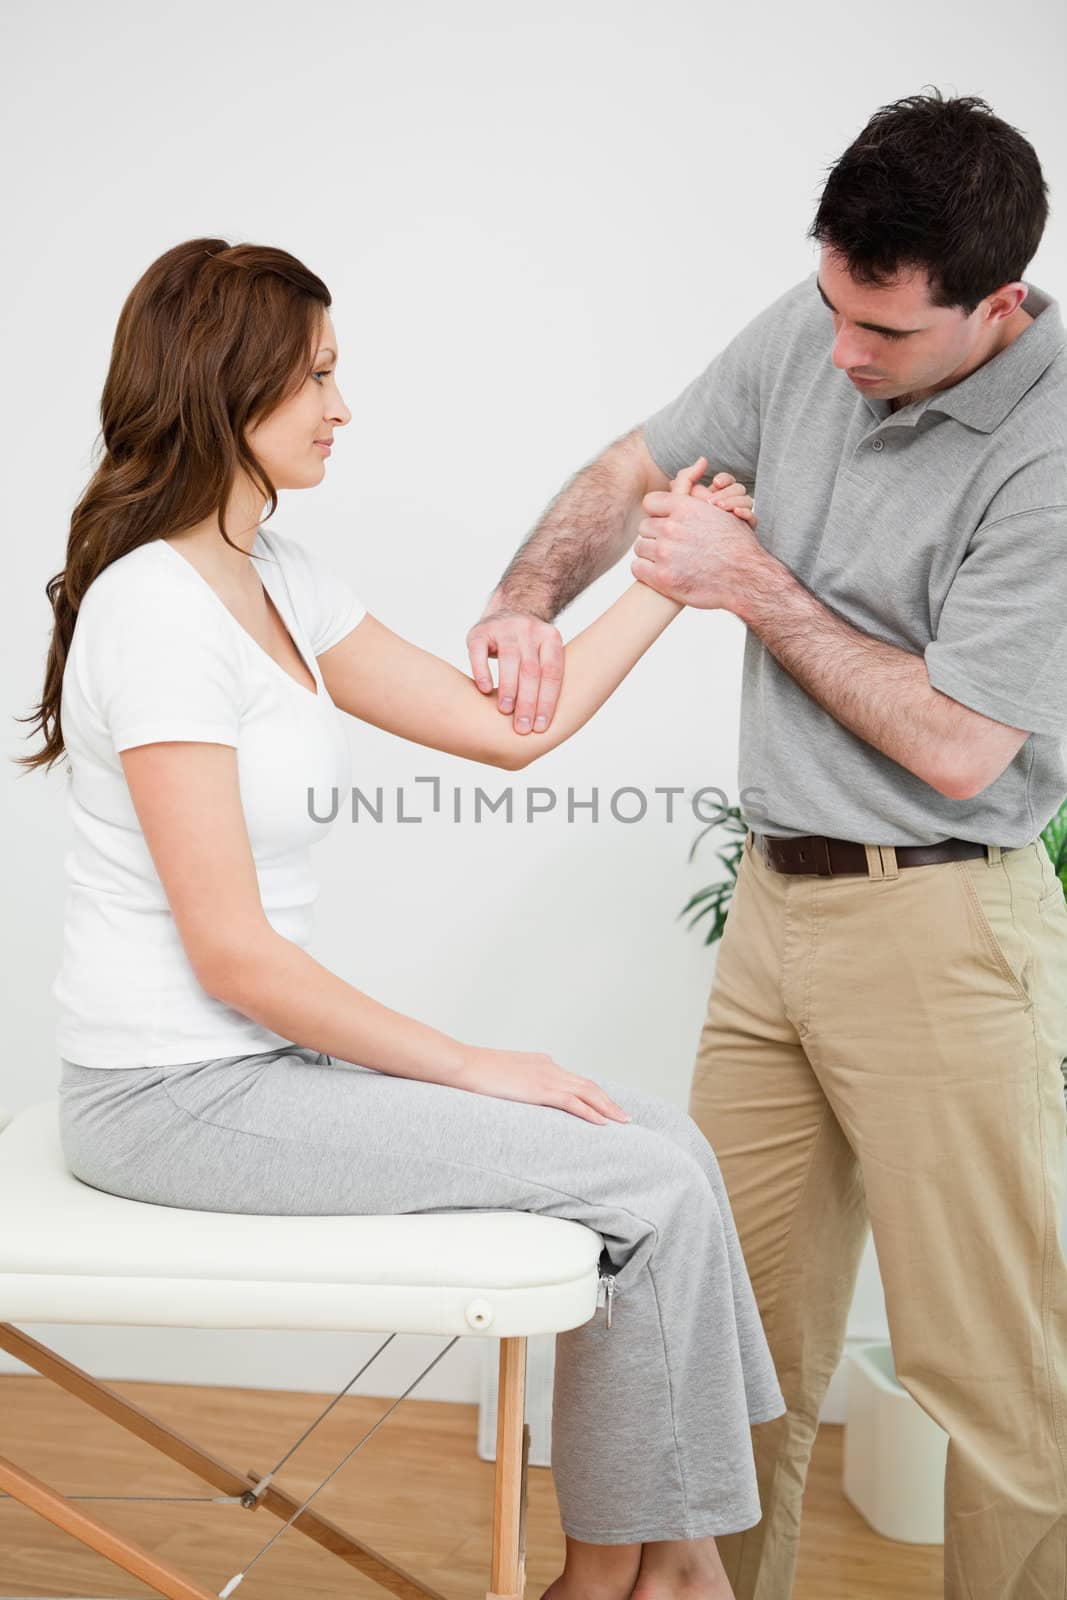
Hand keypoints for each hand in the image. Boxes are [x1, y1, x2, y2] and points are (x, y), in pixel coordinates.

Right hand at [456, 1045, 631, 1125]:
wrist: (463, 1065)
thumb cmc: (473, 1073)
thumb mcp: (500, 1077)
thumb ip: (515, 1085)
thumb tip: (516, 1099)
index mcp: (540, 1062)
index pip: (573, 1079)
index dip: (591, 1094)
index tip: (604, 1106)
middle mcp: (548, 1066)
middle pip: (587, 1085)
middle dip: (607, 1101)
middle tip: (623, 1116)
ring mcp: (545, 1077)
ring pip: (587, 1092)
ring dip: (607, 1107)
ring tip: (622, 1121)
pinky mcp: (540, 1089)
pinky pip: (573, 1102)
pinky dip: (590, 1112)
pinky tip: (603, 1123)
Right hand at [466, 608, 564, 733]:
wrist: (507, 612)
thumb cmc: (528, 649)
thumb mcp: (544, 654)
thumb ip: (547, 680)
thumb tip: (545, 727)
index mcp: (551, 638)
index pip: (552, 674)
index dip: (547, 702)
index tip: (541, 727)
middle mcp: (529, 630)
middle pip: (531, 670)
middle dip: (527, 702)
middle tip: (522, 727)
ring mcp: (505, 627)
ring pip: (509, 660)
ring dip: (507, 688)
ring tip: (504, 711)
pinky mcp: (480, 631)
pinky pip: (480, 652)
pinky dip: (482, 671)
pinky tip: (484, 690)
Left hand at [631, 455, 763, 609]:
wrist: (746, 579)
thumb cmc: (736, 544)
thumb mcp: (721, 508)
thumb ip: (701, 489)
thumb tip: (698, 461)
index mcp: (685, 508)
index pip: (650, 502)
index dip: (656, 513)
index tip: (664, 523)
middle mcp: (672, 528)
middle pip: (644, 527)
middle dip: (655, 535)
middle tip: (668, 544)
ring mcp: (665, 553)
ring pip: (640, 547)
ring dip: (650, 554)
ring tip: (667, 559)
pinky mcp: (662, 578)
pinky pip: (637, 567)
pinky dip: (646, 571)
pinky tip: (660, 572)